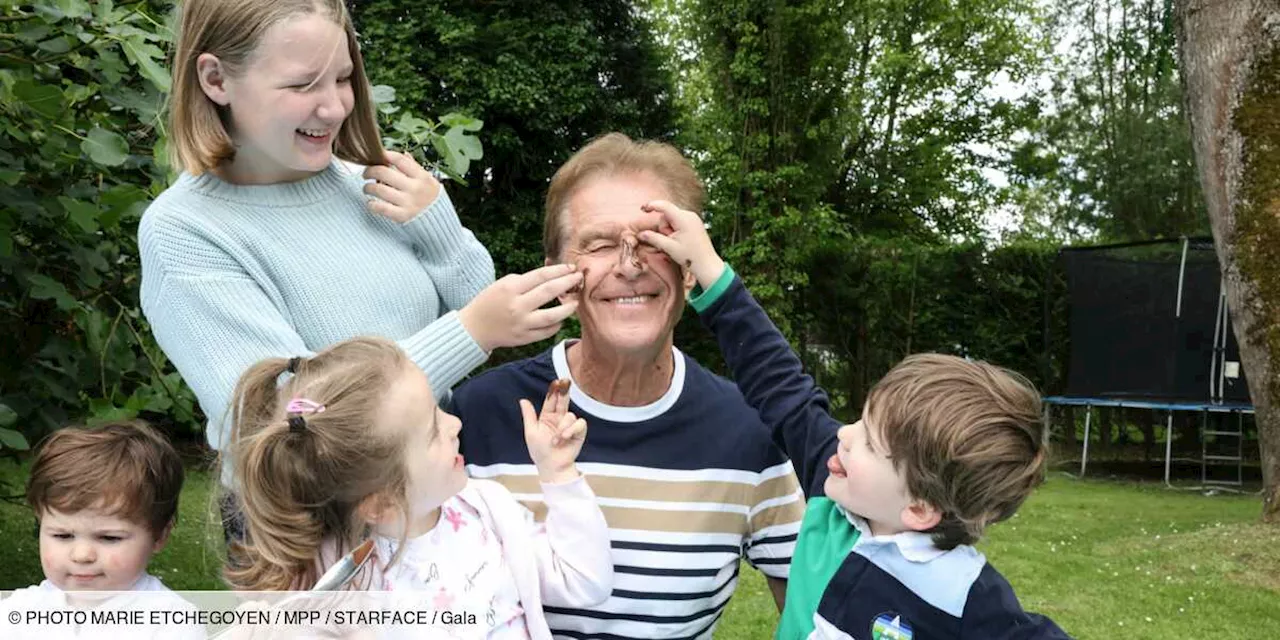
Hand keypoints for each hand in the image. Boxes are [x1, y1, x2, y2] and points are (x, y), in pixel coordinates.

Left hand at [362, 150, 442, 222]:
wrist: (439, 218)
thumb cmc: (428, 195)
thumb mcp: (426, 178)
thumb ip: (413, 167)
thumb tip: (403, 154)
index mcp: (421, 176)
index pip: (399, 160)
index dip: (386, 155)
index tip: (379, 156)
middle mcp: (414, 188)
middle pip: (384, 173)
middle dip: (370, 171)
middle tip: (367, 173)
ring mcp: (407, 202)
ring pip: (379, 189)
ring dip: (368, 188)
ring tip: (367, 188)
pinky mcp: (401, 215)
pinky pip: (380, 208)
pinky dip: (372, 204)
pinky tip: (371, 202)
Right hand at [458, 264, 582, 351]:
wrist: (474, 328)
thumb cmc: (490, 301)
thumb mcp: (503, 284)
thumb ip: (526, 280)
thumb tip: (553, 275)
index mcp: (511, 288)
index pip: (541, 275)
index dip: (560, 270)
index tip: (571, 268)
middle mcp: (517, 305)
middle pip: (550, 291)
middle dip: (568, 283)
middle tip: (579, 279)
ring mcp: (522, 323)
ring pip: (552, 316)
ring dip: (567, 308)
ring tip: (575, 302)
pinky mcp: (524, 338)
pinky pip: (547, 331)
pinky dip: (556, 324)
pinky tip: (560, 318)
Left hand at [520, 379, 586, 483]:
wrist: (552, 466)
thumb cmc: (539, 451)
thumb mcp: (531, 432)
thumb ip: (529, 415)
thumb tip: (523, 400)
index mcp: (547, 417)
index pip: (551, 401)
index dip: (554, 391)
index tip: (557, 381)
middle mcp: (559, 419)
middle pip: (563, 401)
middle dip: (564, 392)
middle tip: (566, 381)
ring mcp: (569, 425)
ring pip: (570, 415)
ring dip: (563, 427)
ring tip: (556, 440)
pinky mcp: (579, 432)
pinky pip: (579, 423)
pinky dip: (572, 430)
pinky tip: (565, 437)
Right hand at [637, 200, 724, 288]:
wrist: (707, 264)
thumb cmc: (690, 257)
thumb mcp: (669, 247)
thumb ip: (653, 238)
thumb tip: (641, 234)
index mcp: (684, 219)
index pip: (665, 206)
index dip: (652, 205)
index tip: (642, 209)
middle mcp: (689, 215)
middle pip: (667, 215)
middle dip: (664, 227)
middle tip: (670, 241)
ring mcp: (693, 218)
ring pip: (672, 219)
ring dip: (669, 230)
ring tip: (677, 243)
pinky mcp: (694, 223)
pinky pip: (678, 221)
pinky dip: (675, 230)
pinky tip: (680, 241)